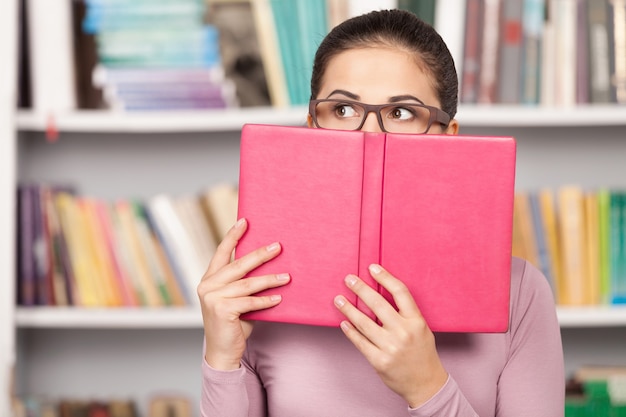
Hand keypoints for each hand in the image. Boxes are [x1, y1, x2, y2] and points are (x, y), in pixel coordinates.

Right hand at [197, 218, 289, 369]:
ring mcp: (212, 298)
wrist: (223, 351)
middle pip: (238, 265)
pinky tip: (279, 299)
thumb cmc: (233, 322)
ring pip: (247, 284)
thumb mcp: (236, 298)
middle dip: (260, 255)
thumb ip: (244, 283)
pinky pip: (249, 302)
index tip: (245, 221)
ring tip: (287, 277)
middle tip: (278, 246)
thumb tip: (270, 265)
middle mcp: (207, 286)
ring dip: (269, 280)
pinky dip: (266, 301)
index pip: (221, 252)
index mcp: (209, 279)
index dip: (233, 236)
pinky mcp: (221, 310)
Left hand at [334, 264, 447, 407]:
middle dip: (361, 289)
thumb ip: (404, 313)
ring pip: (364, 323)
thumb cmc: (422, 353)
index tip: (372, 268)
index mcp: (416, 321)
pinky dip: (350, 332)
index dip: (385, 278)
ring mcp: (390, 347)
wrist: (426, 384)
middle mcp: (404, 332)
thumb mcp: (421, 329)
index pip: (400, 292)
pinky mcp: (379, 361)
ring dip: (348, 309)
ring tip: (338, 300)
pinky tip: (344, 323)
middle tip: (349, 279)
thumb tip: (379, 294)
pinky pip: (360, 342)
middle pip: (378, 304)